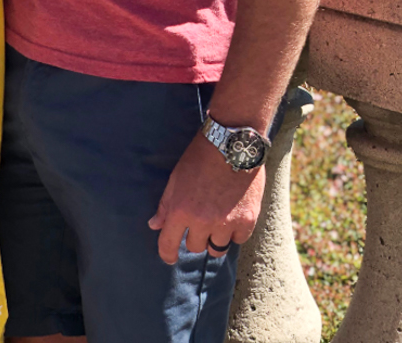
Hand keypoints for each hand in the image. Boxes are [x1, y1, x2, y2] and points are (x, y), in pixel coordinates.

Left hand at [148, 132, 265, 263]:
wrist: (232, 143)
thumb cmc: (200, 157)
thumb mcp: (176, 177)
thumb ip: (166, 205)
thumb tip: (154, 225)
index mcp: (181, 210)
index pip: (168, 244)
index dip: (167, 254)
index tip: (170, 257)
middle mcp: (202, 221)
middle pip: (195, 247)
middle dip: (195, 236)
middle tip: (201, 220)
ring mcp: (226, 223)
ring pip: (217, 248)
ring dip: (215, 237)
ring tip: (218, 219)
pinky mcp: (247, 220)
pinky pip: (237, 240)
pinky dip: (235, 232)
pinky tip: (234, 216)